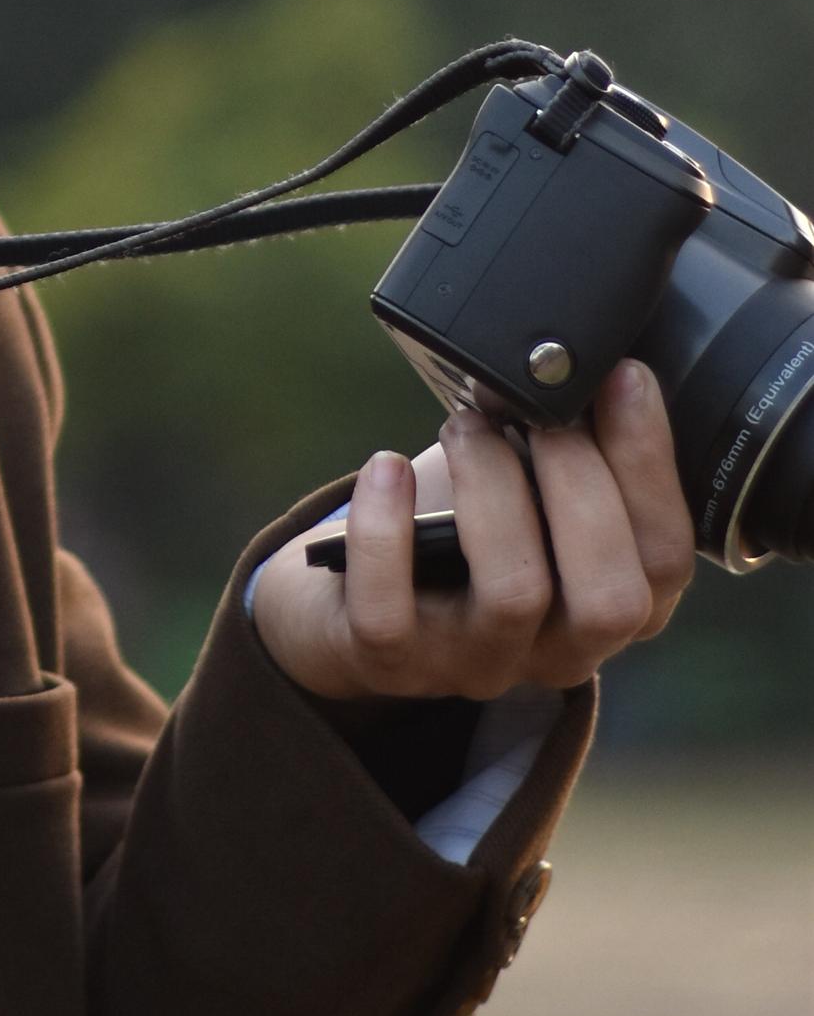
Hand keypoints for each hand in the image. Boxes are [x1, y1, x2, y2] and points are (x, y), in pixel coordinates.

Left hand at [251, 358, 695, 704]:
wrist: (351, 601)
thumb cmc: (460, 527)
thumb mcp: (530, 493)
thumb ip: (569, 446)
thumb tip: (585, 353)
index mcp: (611, 608)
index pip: (665, 560)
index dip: (651, 465)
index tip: (621, 374)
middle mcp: (556, 653)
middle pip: (610, 599)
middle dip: (580, 484)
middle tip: (531, 410)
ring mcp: (473, 663)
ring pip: (514, 594)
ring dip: (493, 489)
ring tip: (467, 424)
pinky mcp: (388, 660)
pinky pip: (389, 610)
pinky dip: (386, 530)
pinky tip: (385, 468)